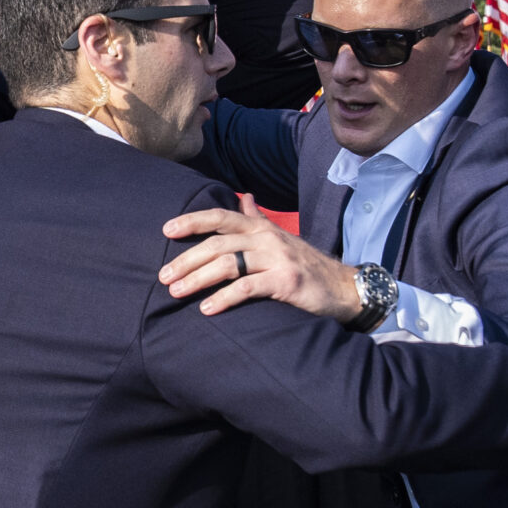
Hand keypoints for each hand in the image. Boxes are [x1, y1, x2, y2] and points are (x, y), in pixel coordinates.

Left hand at [162, 195, 364, 319]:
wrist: (344, 288)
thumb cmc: (306, 266)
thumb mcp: (280, 238)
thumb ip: (258, 220)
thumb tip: (244, 198)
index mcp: (261, 228)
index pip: (220, 217)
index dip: (192, 221)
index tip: (166, 230)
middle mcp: (267, 239)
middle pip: (217, 243)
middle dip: (186, 259)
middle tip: (163, 276)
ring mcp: (277, 259)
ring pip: (227, 264)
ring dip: (197, 278)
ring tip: (176, 292)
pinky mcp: (286, 281)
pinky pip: (247, 288)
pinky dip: (224, 298)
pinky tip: (207, 308)